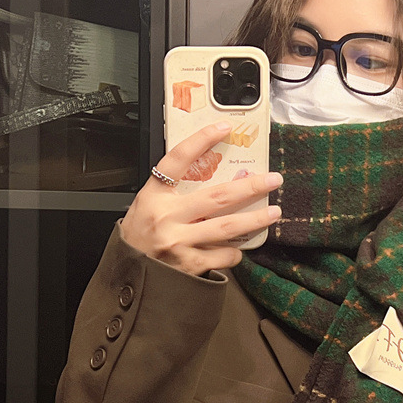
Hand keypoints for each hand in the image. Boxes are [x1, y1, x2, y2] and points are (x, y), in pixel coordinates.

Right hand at [120, 122, 281, 274]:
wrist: (129, 275)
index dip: (202, 140)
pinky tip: (238, 248)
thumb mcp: (147, 205)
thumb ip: (173, 192)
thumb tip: (211, 175)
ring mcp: (178, 242)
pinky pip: (222, 256)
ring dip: (255, 219)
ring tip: (274, 212)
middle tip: (274, 180)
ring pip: (227, 227)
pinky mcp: (188, 266)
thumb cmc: (139, 238)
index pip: (178, 159)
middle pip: (217, 196)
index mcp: (155, 196)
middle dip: (250, 187)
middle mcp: (167, 217)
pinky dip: (234, 251)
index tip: (224, 128)